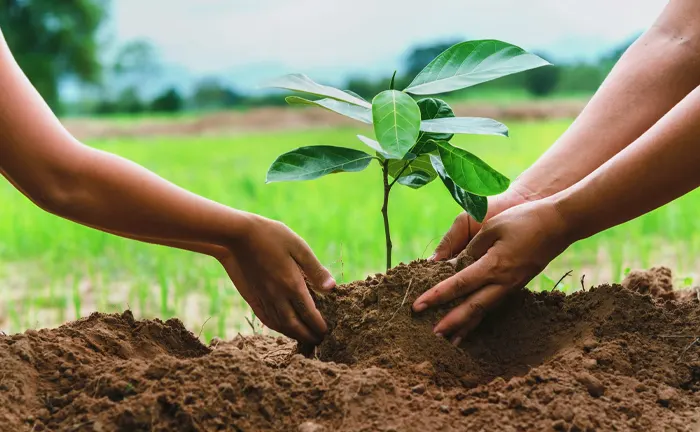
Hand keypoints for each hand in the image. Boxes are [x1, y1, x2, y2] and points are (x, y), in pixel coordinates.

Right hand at [217, 214, 334, 343]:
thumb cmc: (271, 236)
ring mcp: (263, 297)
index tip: (326, 332)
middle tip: (318, 341)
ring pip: (279, 325)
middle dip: (308, 336)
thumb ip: (315, 270)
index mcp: (292, 284)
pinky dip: (276, 327)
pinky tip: (281, 327)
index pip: (309, 314)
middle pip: (295, 325)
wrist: (237, 235)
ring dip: (293, 335)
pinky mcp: (252, 296)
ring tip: (303, 338)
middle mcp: (277, 296)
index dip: (318, 326)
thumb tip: (332, 288)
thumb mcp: (299, 247)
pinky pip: (266, 318)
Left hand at [413, 199, 572, 344]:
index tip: (418, 306)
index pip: (458, 285)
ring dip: (466, 326)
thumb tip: (456, 265)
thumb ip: (472, 248)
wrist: (559, 224)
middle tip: (431, 336)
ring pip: (484, 310)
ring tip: (450, 341)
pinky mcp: (515, 284)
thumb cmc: (523, 220)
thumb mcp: (492, 227)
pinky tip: (471, 324)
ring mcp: (511, 285)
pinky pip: (493, 305)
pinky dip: (479, 317)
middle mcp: (503, 281)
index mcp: (493, 265)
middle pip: (472, 308)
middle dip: (451, 323)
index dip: (436, 296)